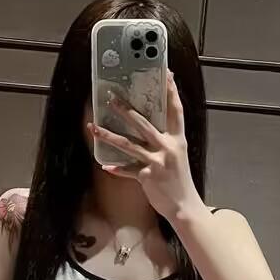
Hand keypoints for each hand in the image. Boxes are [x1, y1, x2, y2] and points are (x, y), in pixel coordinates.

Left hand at [87, 70, 203, 221]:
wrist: (184, 206)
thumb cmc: (180, 181)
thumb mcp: (178, 156)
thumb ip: (166, 141)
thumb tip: (151, 128)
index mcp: (178, 140)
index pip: (175, 110)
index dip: (171, 91)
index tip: (166, 73)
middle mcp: (168, 147)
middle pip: (144, 123)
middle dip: (126, 109)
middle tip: (111, 97)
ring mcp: (157, 162)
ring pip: (129, 145)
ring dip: (109, 135)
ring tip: (94, 127)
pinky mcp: (148, 176)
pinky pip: (128, 170)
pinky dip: (117, 169)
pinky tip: (105, 165)